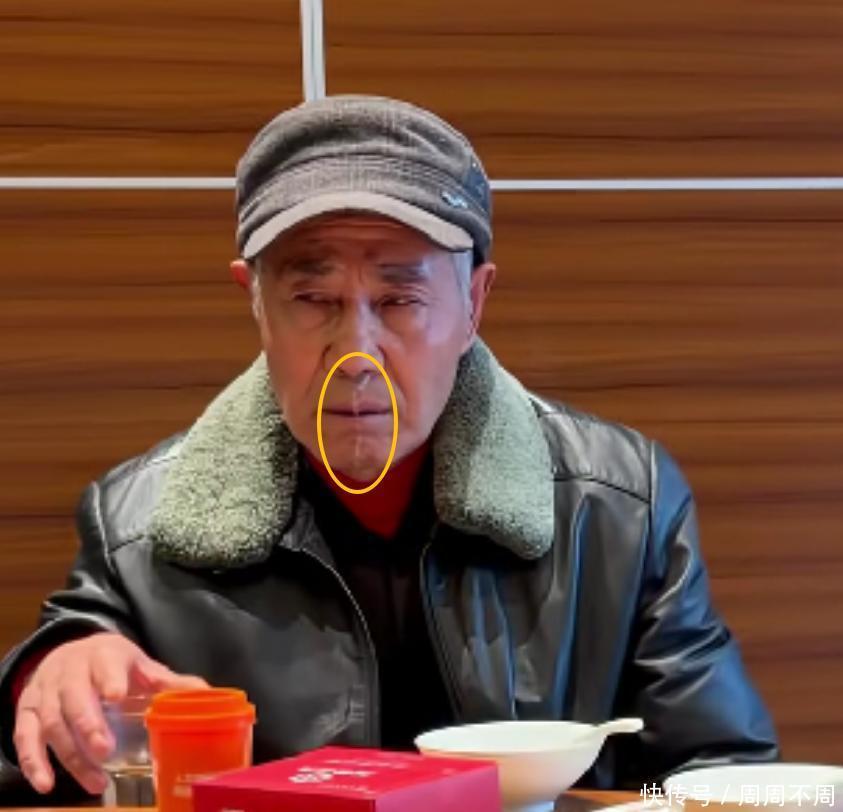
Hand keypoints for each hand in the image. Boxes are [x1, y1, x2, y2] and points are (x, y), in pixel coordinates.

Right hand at [13, 631, 207, 794]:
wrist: (70, 652)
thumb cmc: (111, 664)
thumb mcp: (140, 666)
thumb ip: (168, 682)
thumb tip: (207, 694)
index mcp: (104, 654)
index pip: (106, 662)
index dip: (110, 678)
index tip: (117, 696)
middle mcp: (70, 670)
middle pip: (74, 696)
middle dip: (89, 724)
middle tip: (105, 750)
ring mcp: (44, 691)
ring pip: (51, 722)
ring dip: (70, 754)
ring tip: (95, 780)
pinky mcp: (25, 710)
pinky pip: (24, 737)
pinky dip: (33, 762)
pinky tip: (47, 784)